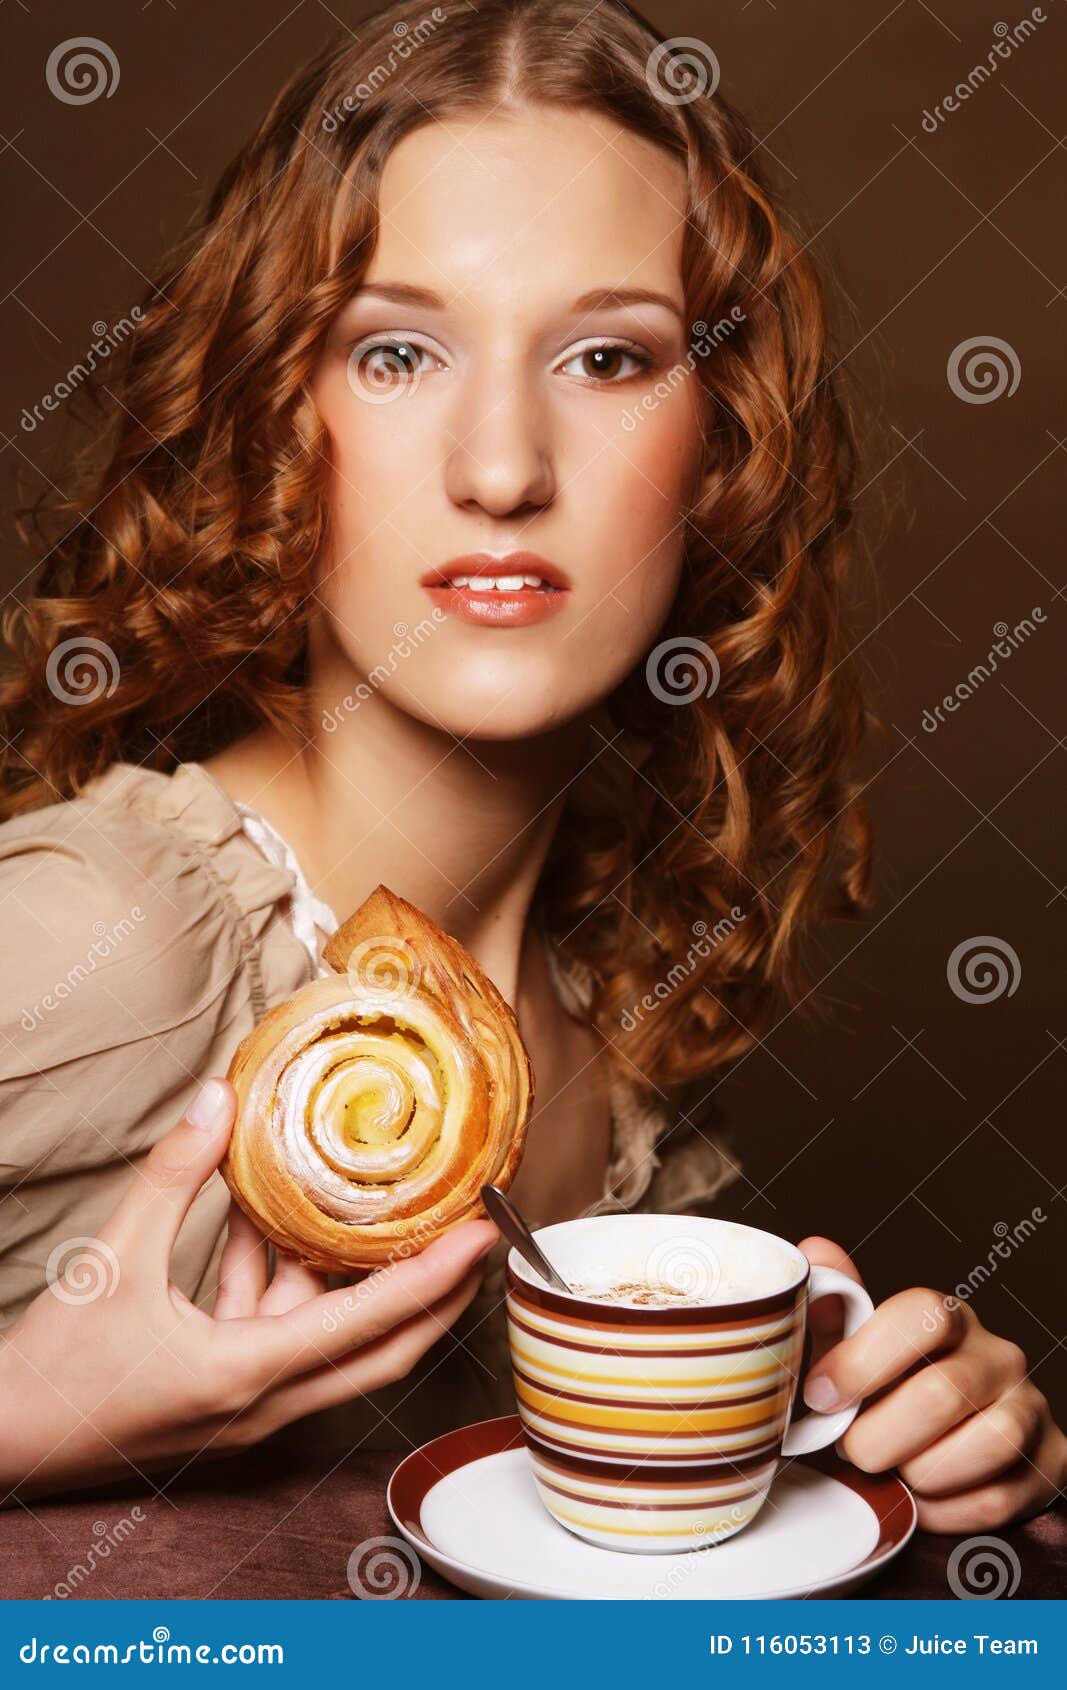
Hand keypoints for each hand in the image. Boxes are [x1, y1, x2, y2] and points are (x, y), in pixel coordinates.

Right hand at [0, 1078, 497, 1500]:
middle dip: (436, 1293)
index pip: (373, 1323)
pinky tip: (271, 1218)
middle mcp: (265, 1400)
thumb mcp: (113, 1261)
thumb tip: (217, 1100)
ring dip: (347, 1273)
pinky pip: (275, 1327)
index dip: (436, 1276)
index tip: (484, 1234)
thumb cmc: (57, 1370)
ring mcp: (249, 1403)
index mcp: (250, 1374)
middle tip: (472, 1234)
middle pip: (384, 1349)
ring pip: (328, 1333)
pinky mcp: (225, 1391)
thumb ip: (173, 1177)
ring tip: (378, 1203)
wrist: (5, 1443)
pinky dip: (282, 1277)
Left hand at [798, 1237, 1066, 1532]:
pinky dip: (945, 1510)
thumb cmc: (901, 1386)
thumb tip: (814, 1253)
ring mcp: (1029, 1407)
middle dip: (879, 1437)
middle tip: (851, 1450)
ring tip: (892, 1470)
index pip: (920, 1316)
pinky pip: (995, 1500)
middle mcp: (998, 1355)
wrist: (967, 1436)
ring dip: (917, 1473)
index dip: (861, 1360)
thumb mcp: (863, 1346)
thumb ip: (837, 1306)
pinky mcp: (1049, 1462)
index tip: (820, 1396)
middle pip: (941, 1394)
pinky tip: (921, 1496)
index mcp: (949, 1317)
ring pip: (980, 1448)